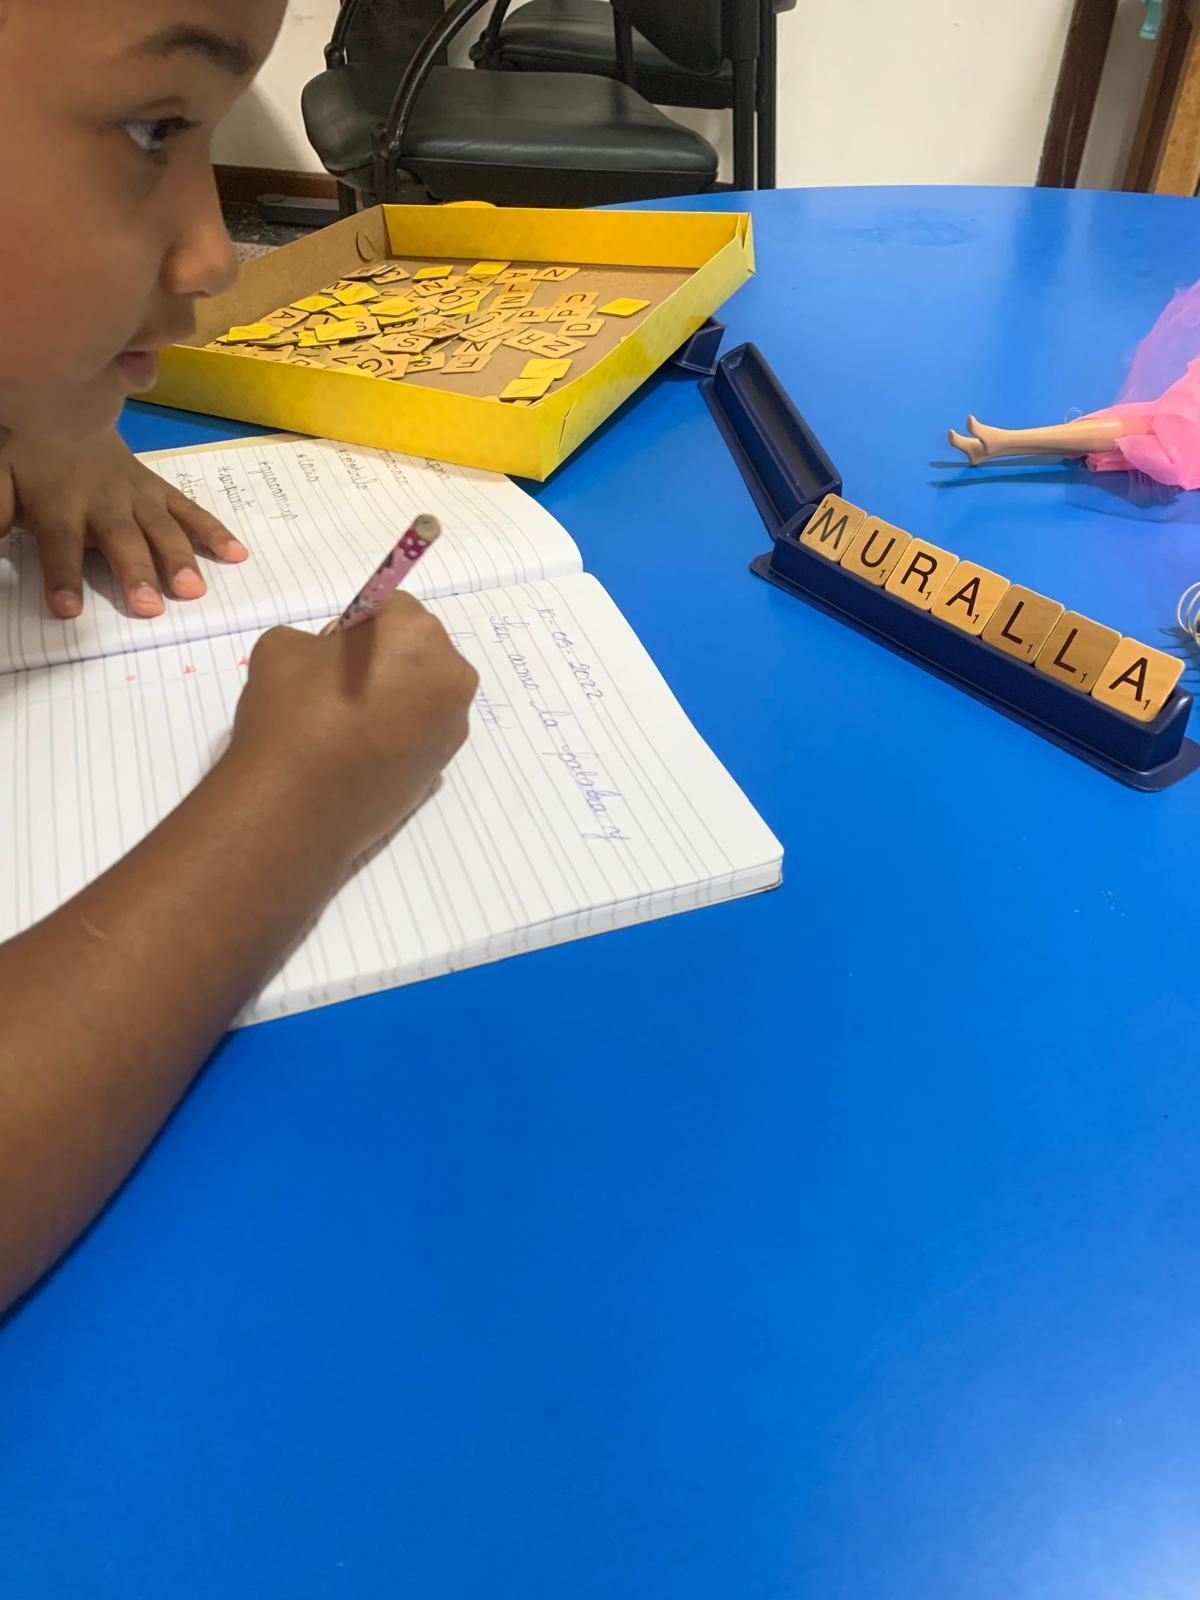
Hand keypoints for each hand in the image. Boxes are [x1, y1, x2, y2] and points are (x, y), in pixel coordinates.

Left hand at [0, 428, 247, 618]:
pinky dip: (214, 531)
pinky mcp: (161, 492)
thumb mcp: (0, 476)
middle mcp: (104, 501)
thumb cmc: (30, 455)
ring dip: (179, 558)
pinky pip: (190, 511)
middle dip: (135, 572)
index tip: (67, 609)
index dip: (63, 575)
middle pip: (121, 540)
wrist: (68, 406)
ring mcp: (138, 496)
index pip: (60, 543)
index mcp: (61, 502)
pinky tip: (236, 555)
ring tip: (192, 590)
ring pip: (161, 528)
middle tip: (148, 606)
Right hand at [230, 593, 477, 857]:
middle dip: (386, 659)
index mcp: (418, 633)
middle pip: (418, 649)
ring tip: (347, 725)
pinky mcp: (443, 766)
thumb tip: (335, 657)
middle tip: (339, 688)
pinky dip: (398, 733)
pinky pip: (421, 732)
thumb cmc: (289, 715)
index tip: (331, 652)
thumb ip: (318, 638)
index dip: (358, 626)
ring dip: (395, 696)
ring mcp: (452, 726)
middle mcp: (451, 676)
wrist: (294, 808)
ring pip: (423, 692)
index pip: (392, 608)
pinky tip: (360, 752)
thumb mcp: (283, 646)